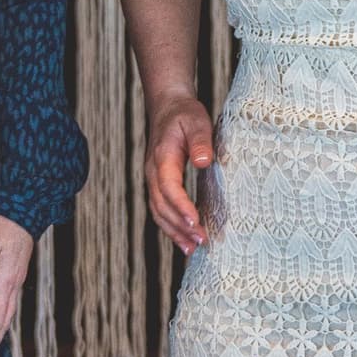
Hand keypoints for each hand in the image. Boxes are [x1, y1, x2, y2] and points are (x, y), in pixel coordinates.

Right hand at [145, 94, 214, 256]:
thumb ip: (201, 141)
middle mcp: (153, 172)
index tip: (195, 222)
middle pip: (162, 206)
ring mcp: (153, 180)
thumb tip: (203, 162)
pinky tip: (184, 240)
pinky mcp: (158, 185)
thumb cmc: (184, 114)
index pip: (169, 187)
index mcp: (162, 157)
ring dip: (174, 232)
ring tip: (192, 250)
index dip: (181, 206)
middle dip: (180, 226)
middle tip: (201, 242)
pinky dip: (171, 227)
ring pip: (158, 212)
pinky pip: (160, 210)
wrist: (167, 107)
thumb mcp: (196, 120)